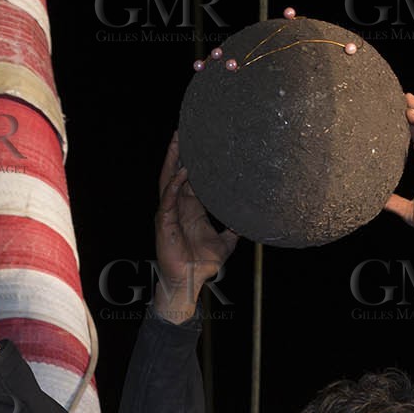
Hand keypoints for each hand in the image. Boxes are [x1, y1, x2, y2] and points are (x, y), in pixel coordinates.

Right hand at [154, 132, 237, 322]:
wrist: (190, 282)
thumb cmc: (203, 264)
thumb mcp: (226, 243)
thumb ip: (235, 230)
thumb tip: (248, 220)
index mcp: (191, 209)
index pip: (190, 179)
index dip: (192, 160)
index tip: (198, 142)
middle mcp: (178, 207)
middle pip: (176, 173)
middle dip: (178, 152)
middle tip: (182, 130)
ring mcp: (169, 214)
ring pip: (168, 181)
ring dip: (172, 161)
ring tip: (176, 141)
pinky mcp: (164, 223)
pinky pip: (168, 200)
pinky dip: (174, 185)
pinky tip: (182, 173)